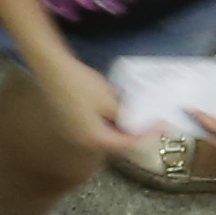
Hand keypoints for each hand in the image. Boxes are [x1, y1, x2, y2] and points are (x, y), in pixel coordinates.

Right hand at [25, 43, 141, 157]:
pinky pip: (94, 131)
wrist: (52, 70)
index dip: (146, 136)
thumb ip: (126, 117)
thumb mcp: (109, 99)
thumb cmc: (80, 84)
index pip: (126, 144)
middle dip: (134, 136)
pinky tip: (116, 115)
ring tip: (137, 121)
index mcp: (92, 138)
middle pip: (114, 144)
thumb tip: (140, 125)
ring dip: (121, 131)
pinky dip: (108, 126)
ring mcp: (73, 134)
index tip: (162, 127)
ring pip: (104, 138)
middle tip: (152, 126)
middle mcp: (81, 141)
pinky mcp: (68, 125)